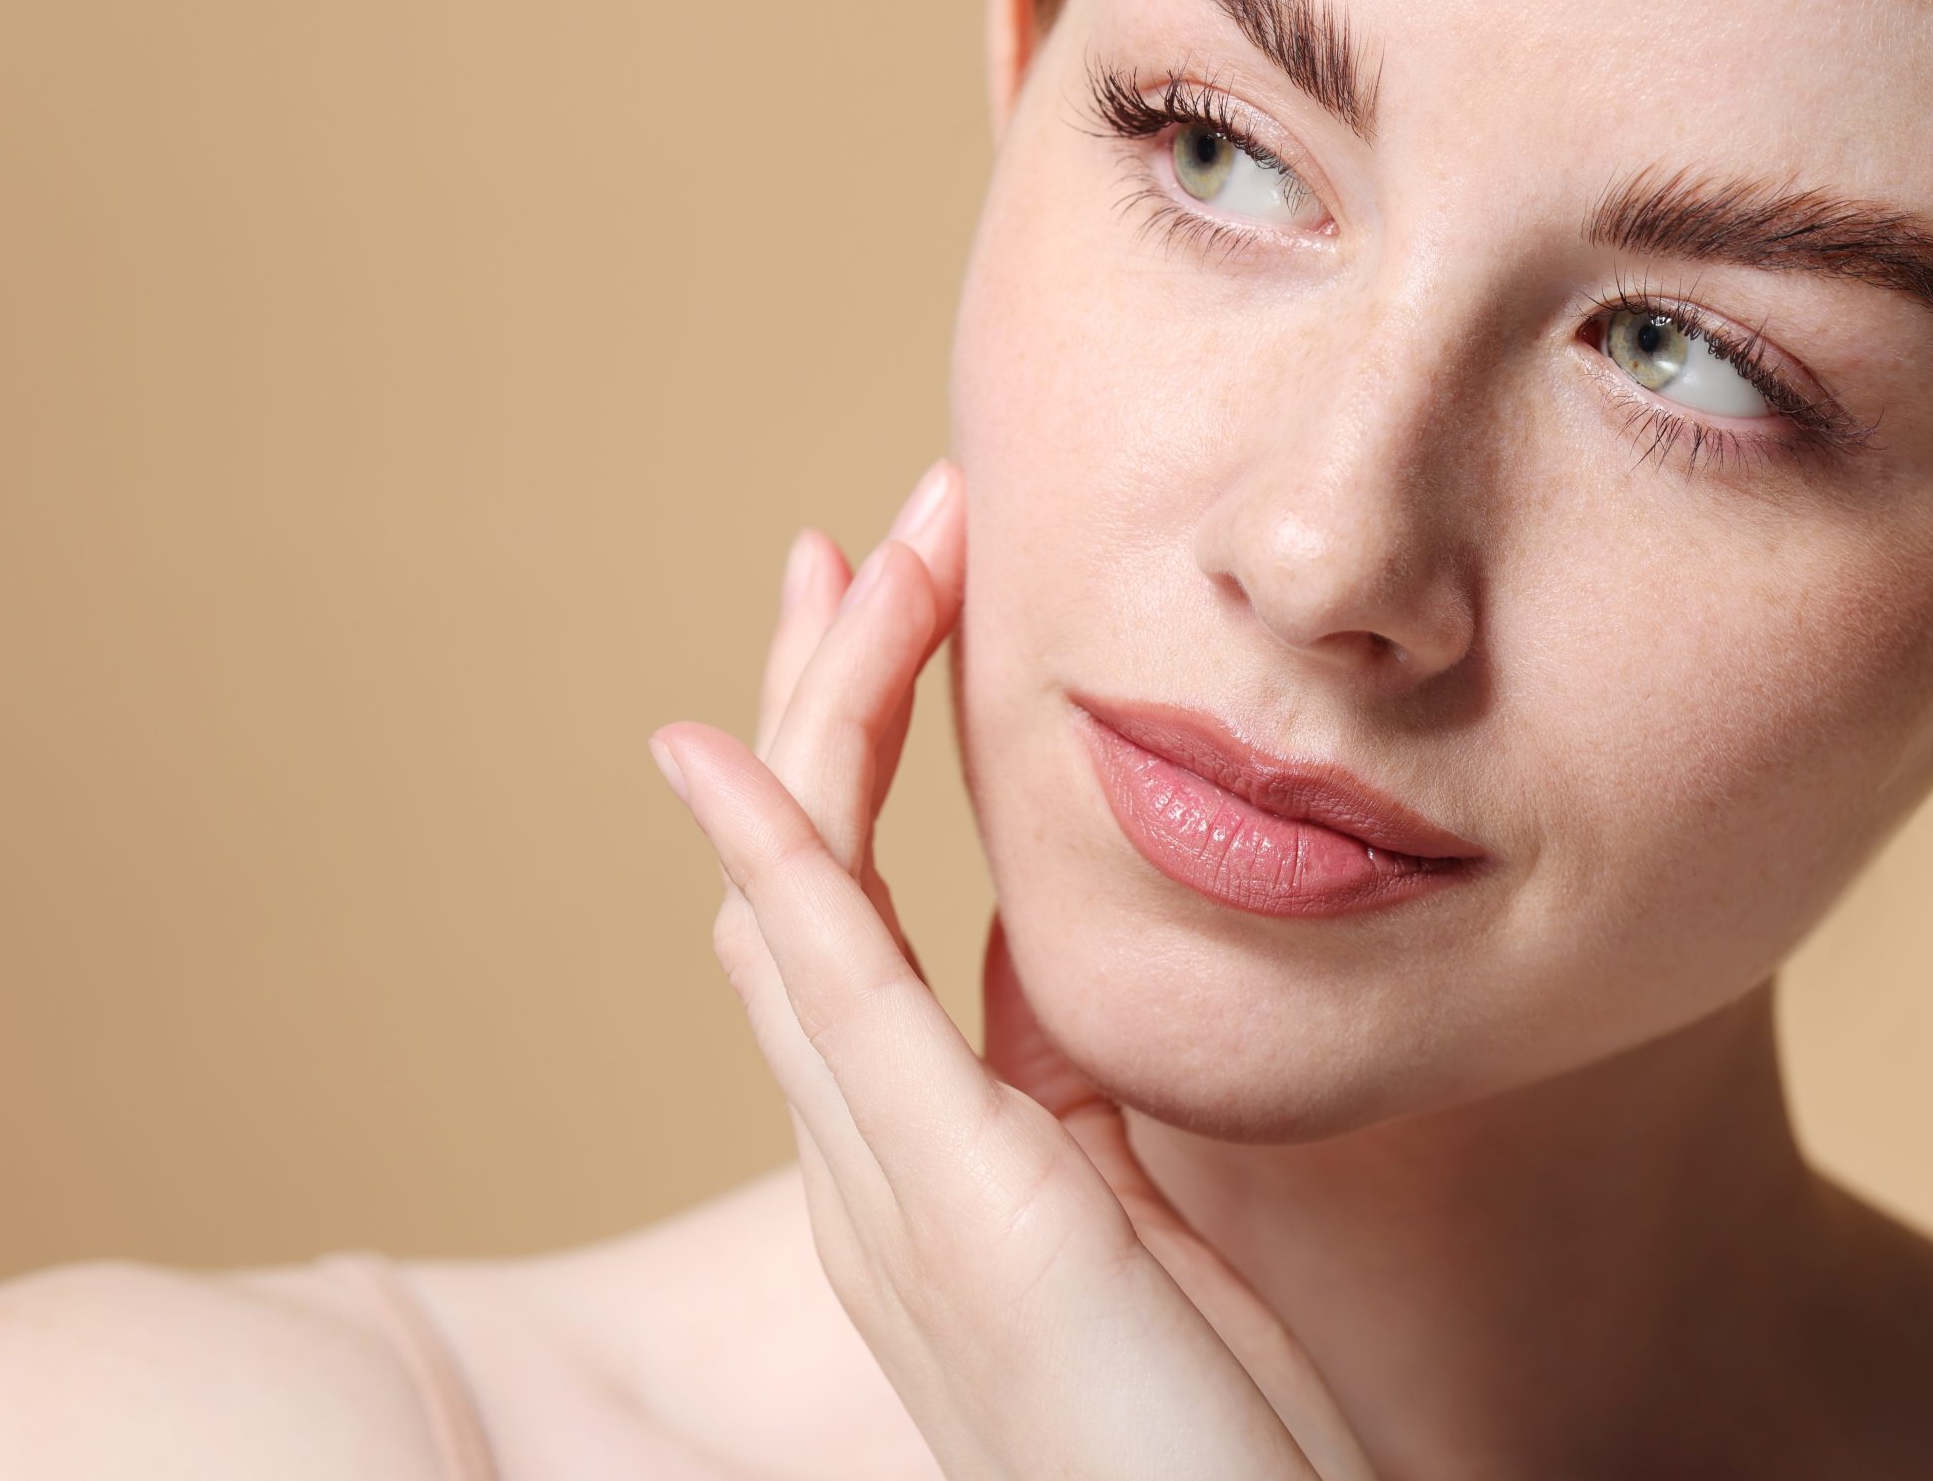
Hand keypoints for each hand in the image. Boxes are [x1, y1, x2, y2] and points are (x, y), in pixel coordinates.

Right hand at [647, 458, 1377, 1480]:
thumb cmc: (1210, 1428)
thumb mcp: (1136, 1210)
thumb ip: (1069, 1085)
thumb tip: (1041, 954)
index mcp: (920, 1160)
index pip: (853, 917)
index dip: (852, 755)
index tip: (897, 607)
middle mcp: (866, 1166)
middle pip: (798, 884)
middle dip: (824, 695)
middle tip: (860, 539)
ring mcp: (885, 1186)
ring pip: (801, 898)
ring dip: (824, 713)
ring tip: (863, 554)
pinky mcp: (946, 1200)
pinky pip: (827, 991)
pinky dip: (770, 855)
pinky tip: (722, 749)